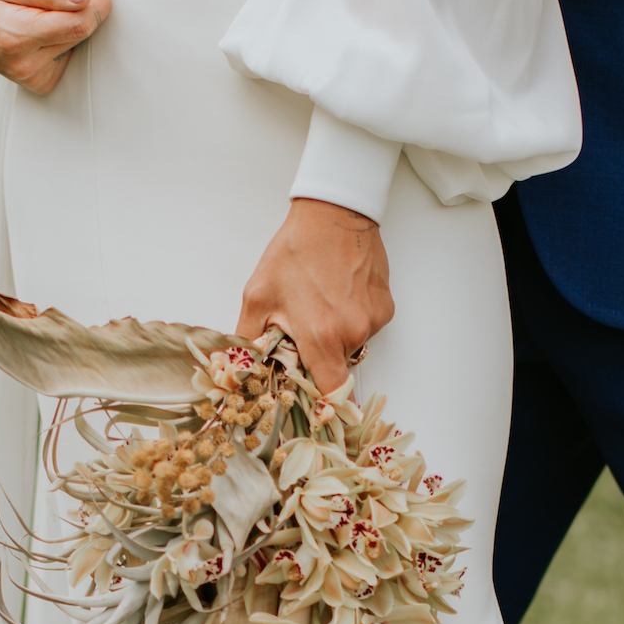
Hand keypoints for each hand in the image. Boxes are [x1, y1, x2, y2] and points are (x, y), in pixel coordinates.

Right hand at [0, 0, 110, 95]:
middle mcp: (25, 65)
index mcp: (16, 38)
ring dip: (71, 24)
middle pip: (81, 34)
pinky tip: (44, 31)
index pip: (79, 23)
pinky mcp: (40, 83)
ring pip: (76, 45)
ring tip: (46, 12)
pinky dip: (63, 40)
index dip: (97, 2)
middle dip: (83, 11)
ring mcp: (33, 78)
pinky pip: (67, 57)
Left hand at [237, 199, 393, 395]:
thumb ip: (248, 340)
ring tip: (319, 303)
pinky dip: (350, 318)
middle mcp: (354, 332)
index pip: (331, 393)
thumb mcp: (259, 296)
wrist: (333, 214)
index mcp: (322, 335)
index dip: (323, 406)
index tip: (315, 410)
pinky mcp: (385, 307)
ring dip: (335, 336)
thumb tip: (238, 369)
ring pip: (352, 346)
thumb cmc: (295, 252)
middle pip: (338, 367)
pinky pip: (366, 326)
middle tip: (302, 332)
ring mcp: (373, 320)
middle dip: (319, 357)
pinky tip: (337, 293)